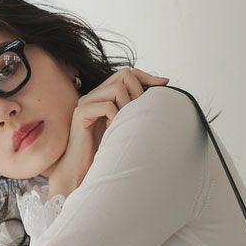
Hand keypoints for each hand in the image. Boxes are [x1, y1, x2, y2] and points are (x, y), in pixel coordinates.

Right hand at [48, 67, 169, 194]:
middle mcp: (93, 95)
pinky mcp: (81, 113)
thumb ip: (134, 110)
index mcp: (103, 95)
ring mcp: (85, 102)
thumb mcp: (125, 127)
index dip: (146, 76)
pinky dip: (115, 118)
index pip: (127, 73)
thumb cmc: (105, 153)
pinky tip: (112, 131)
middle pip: (123, 75)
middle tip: (138, 114)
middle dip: (138, 92)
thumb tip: (160, 94)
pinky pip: (107, 106)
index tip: (164, 84)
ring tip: (124, 125)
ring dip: (127, 107)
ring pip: (116, 89)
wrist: (81, 171)